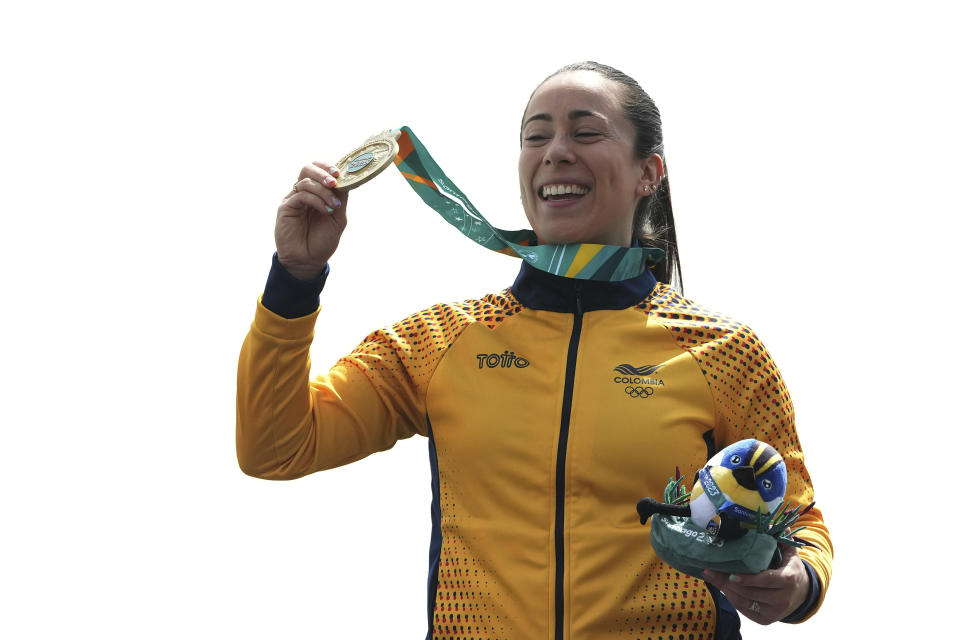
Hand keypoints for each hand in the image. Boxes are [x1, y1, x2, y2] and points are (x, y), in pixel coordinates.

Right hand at [275, 161, 348, 279]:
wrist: (308, 261)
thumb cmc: (322, 241)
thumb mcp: (338, 218)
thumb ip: (341, 199)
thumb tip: (346, 180)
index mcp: (316, 193)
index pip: (319, 170)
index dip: (328, 166)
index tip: (340, 172)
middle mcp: (303, 193)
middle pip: (308, 169)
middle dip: (323, 172)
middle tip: (334, 182)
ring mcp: (293, 199)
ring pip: (305, 181)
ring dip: (323, 191)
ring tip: (335, 205)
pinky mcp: (286, 207)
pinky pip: (301, 195)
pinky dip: (316, 200)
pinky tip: (326, 210)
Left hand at [701, 543, 808, 624]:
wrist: (802, 593)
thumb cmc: (791, 568)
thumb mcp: (790, 553)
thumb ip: (782, 539)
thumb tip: (773, 523)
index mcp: (788, 579)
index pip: (766, 580)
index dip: (748, 579)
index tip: (731, 574)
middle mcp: (783, 599)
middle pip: (751, 592)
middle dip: (728, 583)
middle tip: (710, 571)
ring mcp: (775, 612)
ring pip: (745, 602)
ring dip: (726, 591)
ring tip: (712, 577)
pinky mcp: (767, 620)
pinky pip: (745, 610)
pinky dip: (732, 599)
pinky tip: (722, 588)